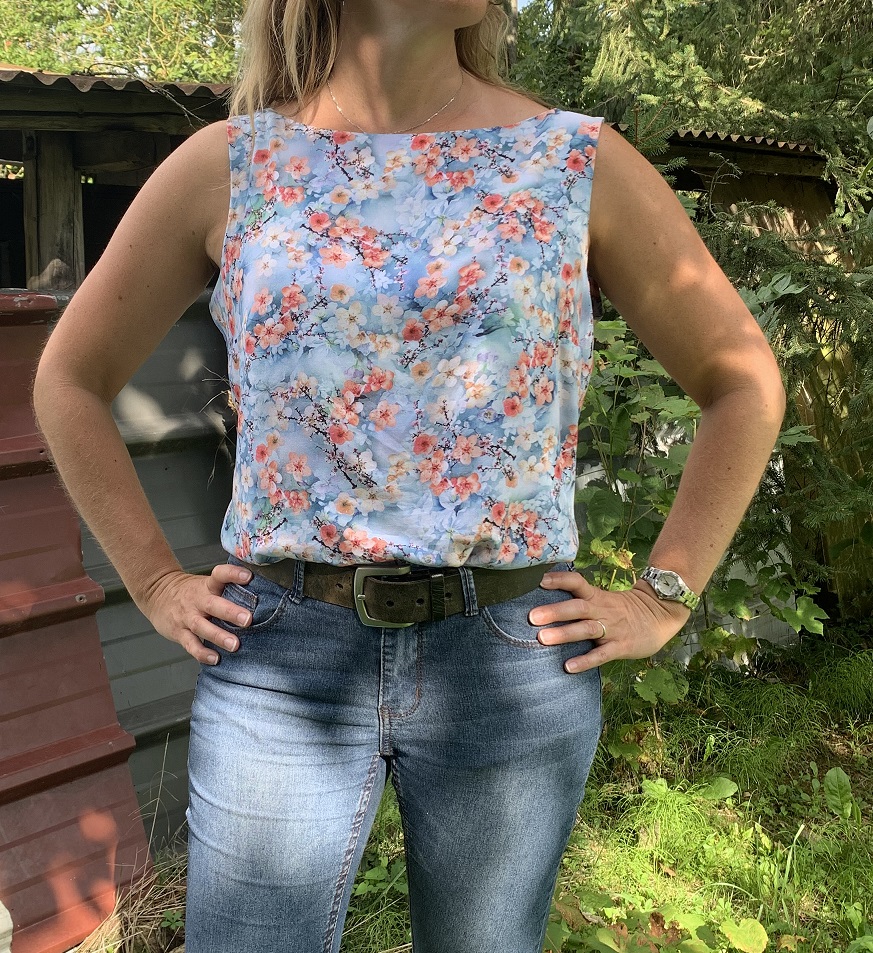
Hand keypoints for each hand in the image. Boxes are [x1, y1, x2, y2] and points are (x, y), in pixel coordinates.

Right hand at [140, 563, 254, 663]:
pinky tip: (215, 659)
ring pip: (202, 627)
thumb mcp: (206, 584)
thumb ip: (227, 589)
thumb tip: (261, 592)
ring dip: (219, 636)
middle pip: (213, 604)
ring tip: (235, 645)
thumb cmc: (190, 591)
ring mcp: (187, 617)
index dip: (233, 574)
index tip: (249, 577)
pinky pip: (191, 644)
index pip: (219, 575)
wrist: (156, 593)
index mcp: (207, 586)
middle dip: (231, 612)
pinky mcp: (179, 632)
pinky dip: (202, 653)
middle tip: (247, 619)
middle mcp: (198, 601)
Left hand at [530, 570, 690, 672]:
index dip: (560, 580)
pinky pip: (601, 655)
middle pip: (577, 608)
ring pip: (586, 629)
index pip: (577, 583)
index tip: (540, 580)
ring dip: (564, 633)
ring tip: (542, 638)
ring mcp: (612, 629)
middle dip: (554, 611)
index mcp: (597, 597)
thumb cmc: (624, 610)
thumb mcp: (604, 599)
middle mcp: (602, 610)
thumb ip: (582, 601)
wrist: (660, 615)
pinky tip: (568, 667)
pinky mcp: (621, 647)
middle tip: (532, 617)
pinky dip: (585, 660)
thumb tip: (547, 603)